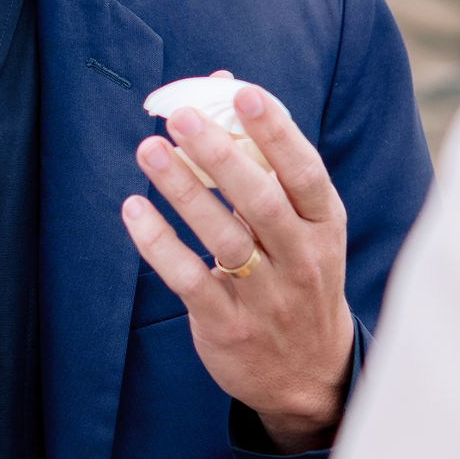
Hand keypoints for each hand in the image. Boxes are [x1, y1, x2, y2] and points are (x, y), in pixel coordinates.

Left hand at [121, 86, 352, 452]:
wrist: (308, 373)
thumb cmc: (299, 275)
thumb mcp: (302, 223)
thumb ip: (265, 158)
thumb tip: (221, 85)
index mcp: (325, 225)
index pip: (305, 172)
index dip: (277, 132)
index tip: (244, 94)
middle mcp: (302, 259)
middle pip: (261, 201)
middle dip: (220, 155)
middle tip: (180, 117)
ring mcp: (267, 296)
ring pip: (223, 237)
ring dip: (183, 190)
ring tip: (149, 150)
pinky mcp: (228, 325)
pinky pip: (189, 279)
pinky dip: (160, 244)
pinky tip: (134, 210)